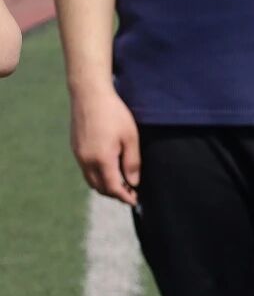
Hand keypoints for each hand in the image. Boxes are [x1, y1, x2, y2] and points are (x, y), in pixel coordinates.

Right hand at [70, 85, 139, 205]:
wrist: (89, 94)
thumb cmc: (114, 114)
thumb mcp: (131, 138)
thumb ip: (132, 163)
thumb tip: (133, 183)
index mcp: (101, 159)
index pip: (113, 188)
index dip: (124, 197)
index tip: (135, 201)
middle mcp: (86, 160)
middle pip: (100, 188)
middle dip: (115, 194)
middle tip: (131, 193)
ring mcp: (78, 154)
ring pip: (91, 180)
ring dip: (105, 186)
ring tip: (122, 184)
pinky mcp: (75, 148)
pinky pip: (86, 170)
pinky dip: (97, 176)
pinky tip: (109, 171)